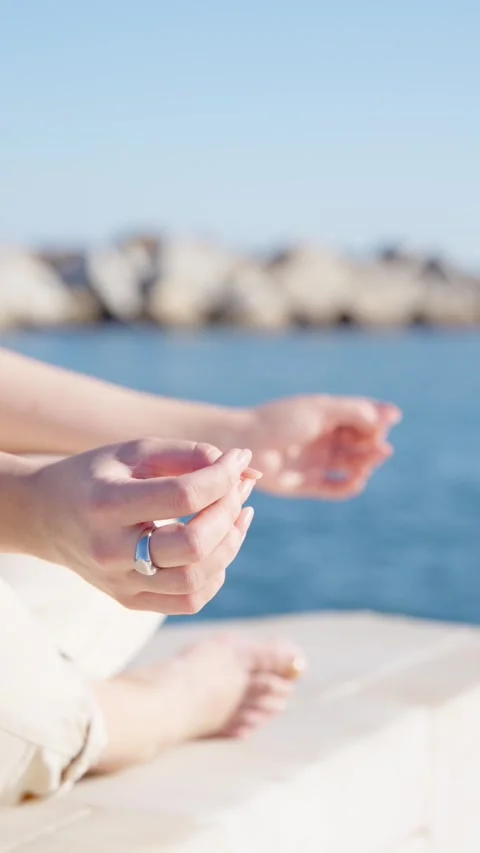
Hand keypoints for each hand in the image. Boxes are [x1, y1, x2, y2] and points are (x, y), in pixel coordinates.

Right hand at [29, 440, 257, 613]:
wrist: (45, 516)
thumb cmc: (97, 475)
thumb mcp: (135, 451)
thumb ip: (188, 454)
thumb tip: (244, 468)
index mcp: (106, 504)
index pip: (183, 497)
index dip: (222, 477)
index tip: (238, 459)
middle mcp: (110, 551)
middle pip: (193, 545)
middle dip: (229, 512)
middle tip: (239, 489)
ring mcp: (119, 582)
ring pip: (196, 579)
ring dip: (230, 544)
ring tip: (236, 514)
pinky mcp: (129, 600)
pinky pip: (189, 601)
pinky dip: (216, 574)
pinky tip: (218, 545)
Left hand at [238, 395, 401, 498]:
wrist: (246, 443)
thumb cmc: (282, 420)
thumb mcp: (323, 410)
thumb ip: (357, 412)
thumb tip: (393, 415)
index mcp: (327, 416)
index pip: (363, 419)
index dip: (377, 422)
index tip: (383, 423)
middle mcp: (324, 439)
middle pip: (361, 443)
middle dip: (374, 445)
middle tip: (379, 447)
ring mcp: (316, 462)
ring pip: (352, 465)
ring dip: (366, 464)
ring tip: (367, 462)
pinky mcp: (307, 484)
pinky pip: (335, 488)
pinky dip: (349, 486)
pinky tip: (357, 480)